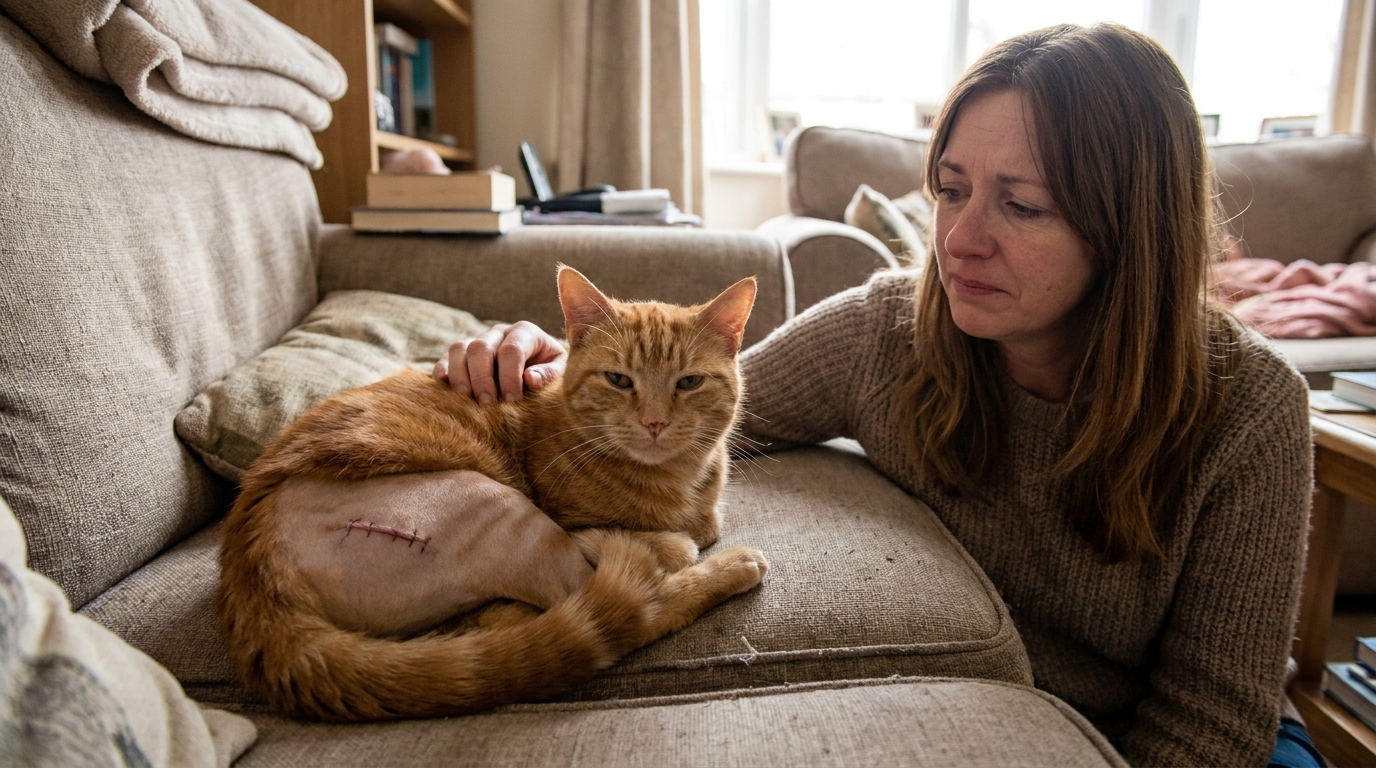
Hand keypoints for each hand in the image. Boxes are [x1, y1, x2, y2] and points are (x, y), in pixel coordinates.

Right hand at [433, 321, 567, 402]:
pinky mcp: (463, 355)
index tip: (512, 400)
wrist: (540, 369)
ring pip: (459, 349)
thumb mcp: (560, 372)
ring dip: (460, 375)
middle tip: (486, 404)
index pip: (511, 350)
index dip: (509, 376)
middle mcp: (499, 332)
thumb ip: (548, 374)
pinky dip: (443, 371)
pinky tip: (444, 387)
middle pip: (481, 347)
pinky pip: (446, 358)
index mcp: (525, 332)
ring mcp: (478, 341)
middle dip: (482, 377)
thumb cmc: (551, 372)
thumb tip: (530, 379)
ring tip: (466, 399)